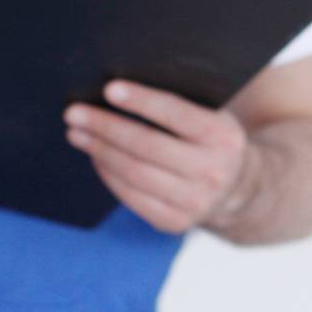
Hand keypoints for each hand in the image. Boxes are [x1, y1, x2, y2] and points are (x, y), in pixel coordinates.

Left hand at [65, 81, 253, 233]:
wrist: (237, 187)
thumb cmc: (208, 139)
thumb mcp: (210, 116)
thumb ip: (178, 103)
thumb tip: (118, 89)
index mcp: (224, 136)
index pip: (176, 113)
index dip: (141, 100)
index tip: (109, 89)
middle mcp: (213, 171)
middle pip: (146, 145)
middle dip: (105, 127)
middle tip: (74, 113)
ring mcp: (195, 201)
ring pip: (133, 172)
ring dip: (99, 150)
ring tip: (76, 133)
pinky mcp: (175, 222)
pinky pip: (130, 196)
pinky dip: (107, 174)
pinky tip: (95, 157)